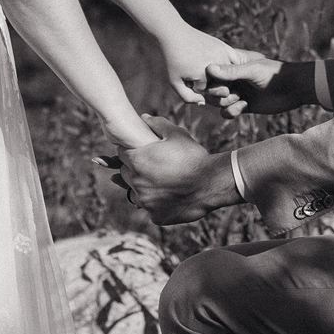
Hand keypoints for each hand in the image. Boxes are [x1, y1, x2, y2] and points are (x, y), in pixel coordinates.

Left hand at [104, 114, 236, 224]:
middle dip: (136, 169)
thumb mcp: (177, 135)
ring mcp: (145, 202)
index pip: (122, 154)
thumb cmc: (193, 156)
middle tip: (154, 166)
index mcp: (137, 161)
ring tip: (162, 181)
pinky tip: (170, 195)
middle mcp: (136, 183)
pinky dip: (157, 203)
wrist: (211, 183)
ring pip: (136, 193)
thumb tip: (144, 117)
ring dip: (143, 187)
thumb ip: (157, 125)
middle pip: (126, 174)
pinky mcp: (156, 216)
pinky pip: (150, 208)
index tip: (142, 152)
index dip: (132, 151)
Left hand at [158, 26, 250, 104]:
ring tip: (207, 69)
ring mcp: (223, 56)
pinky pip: (235, 63)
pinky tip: (222, 65)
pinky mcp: (226, 47)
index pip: (209, 94)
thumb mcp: (174, 81)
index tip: (191, 82)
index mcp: (203, 77)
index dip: (199, 90)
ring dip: (223, 76)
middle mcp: (216, 67)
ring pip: (230, 76)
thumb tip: (204, 102)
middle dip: (212, 85)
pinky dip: (231, 66)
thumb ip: (187, 97)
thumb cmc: (173, 59)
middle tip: (199, 76)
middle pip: (222, 86)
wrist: (175, 34)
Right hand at [203, 54, 311, 117]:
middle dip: (216, 93)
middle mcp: (232, 78)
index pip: (210, 71)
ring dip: (225, 103)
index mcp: (232, 64)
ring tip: (239, 99)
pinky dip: (231, 112)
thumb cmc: (273, 73)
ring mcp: (237, 92)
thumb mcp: (252, 70)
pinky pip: (227, 112)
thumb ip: (231, 71)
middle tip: (229, 92)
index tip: (218, 82)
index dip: (208, 79)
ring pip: (218, 101)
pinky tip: (245, 106)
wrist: (294, 88)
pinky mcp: (244, 106)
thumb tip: (208, 68)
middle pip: (211, 88)